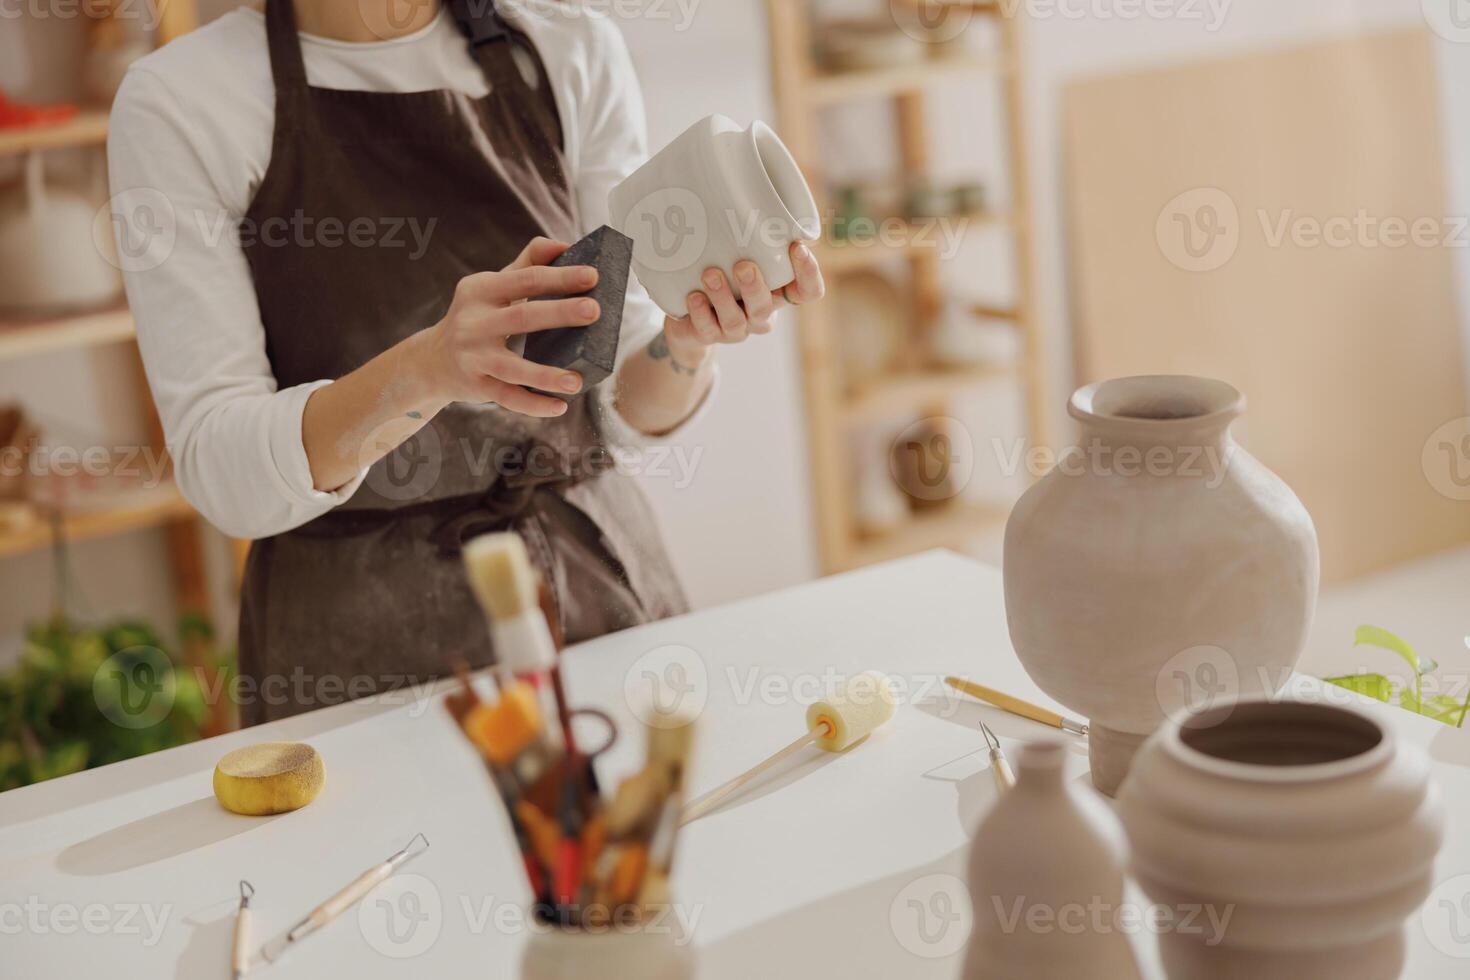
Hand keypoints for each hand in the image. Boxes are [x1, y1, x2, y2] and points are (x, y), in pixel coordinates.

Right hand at [415, 237, 598, 417]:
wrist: (432, 360)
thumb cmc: (477, 317)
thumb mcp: (493, 287)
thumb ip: (526, 264)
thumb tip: (563, 245)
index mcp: (480, 290)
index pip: (525, 279)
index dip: (559, 276)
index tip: (593, 276)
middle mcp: (472, 322)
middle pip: (522, 317)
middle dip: (560, 312)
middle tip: (594, 310)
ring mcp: (472, 356)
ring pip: (513, 367)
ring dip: (546, 375)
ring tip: (578, 381)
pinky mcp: (475, 386)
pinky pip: (507, 398)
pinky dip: (533, 404)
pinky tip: (559, 406)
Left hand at [661, 241, 825, 366]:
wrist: (690, 319)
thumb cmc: (723, 275)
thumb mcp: (740, 254)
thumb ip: (753, 236)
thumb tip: (756, 184)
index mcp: (777, 294)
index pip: (808, 291)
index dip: (808, 274)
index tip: (796, 246)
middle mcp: (760, 314)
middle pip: (766, 309)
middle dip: (754, 288)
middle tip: (743, 266)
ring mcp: (735, 329)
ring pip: (736, 321)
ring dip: (723, 297)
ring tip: (709, 274)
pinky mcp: (708, 335)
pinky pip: (707, 330)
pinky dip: (700, 312)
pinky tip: (693, 296)